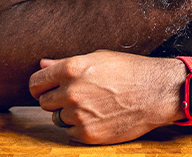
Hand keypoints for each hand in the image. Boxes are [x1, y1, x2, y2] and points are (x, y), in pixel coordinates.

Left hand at [29, 50, 183, 144]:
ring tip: (91, 104)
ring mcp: (79, 114)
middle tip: (76, 95)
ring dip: (68, 114)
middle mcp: (71, 91)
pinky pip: (70, 133)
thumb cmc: (129, 70)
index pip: (36, 82)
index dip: (40, 86)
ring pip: (57, 118)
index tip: (46, 88)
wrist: (155, 92)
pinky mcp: (87, 134)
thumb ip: (65, 63)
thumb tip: (42, 64)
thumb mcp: (98, 58)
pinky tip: (97, 116)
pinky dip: (79, 127)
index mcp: (72, 68)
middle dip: (56, 100)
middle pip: (44, 102)